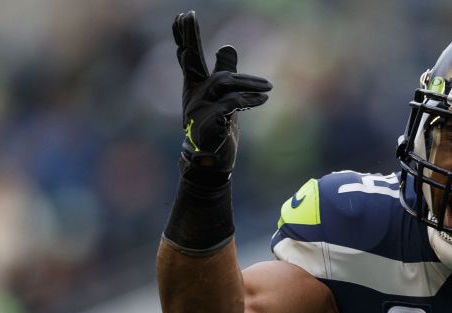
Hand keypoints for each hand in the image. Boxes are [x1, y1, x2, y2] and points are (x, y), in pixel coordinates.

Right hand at [172, 11, 271, 181]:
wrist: (211, 158)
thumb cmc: (217, 124)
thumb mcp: (223, 95)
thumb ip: (224, 71)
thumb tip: (227, 45)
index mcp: (195, 85)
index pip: (188, 56)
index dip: (185, 37)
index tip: (183, 15)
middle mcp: (193, 93)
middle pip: (191, 60)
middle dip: (191, 37)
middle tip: (188, 15)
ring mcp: (199, 107)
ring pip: (223, 83)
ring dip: (248, 82)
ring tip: (269, 88)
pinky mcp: (210, 122)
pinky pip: (232, 103)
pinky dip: (250, 99)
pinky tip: (264, 99)